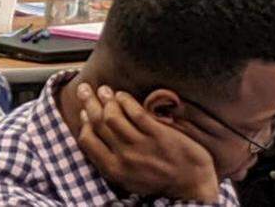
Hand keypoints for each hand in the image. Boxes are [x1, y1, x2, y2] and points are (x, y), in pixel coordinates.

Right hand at [75, 83, 219, 202]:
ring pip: (113, 116)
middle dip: (88, 103)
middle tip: (84, 89)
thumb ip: (110, 159)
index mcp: (113, 169)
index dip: (83, 122)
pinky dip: (125, 101)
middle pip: (98, 123)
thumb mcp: (127, 178)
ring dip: (105, 99)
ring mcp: (141, 145)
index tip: (84, 111)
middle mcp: (124, 157)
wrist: (191, 185)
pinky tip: (122, 95)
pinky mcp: (159, 135)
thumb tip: (94, 135)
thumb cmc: (159, 180)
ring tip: (104, 89)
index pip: (87, 140)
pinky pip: (136, 113)